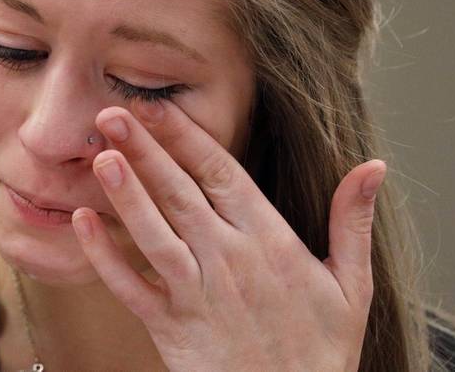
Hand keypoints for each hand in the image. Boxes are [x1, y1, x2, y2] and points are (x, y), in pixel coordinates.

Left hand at [70, 99, 384, 371]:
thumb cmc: (320, 350)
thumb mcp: (352, 285)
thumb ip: (352, 222)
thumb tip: (373, 167)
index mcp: (268, 241)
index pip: (221, 174)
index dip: (186, 137)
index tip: (157, 107)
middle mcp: (227, 259)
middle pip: (179, 194)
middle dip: (145, 150)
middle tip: (111, 112)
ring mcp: (196, 293)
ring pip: (154, 234)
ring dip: (125, 194)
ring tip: (100, 155)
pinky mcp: (170, 326)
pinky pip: (130, 287)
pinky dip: (104, 256)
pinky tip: (82, 222)